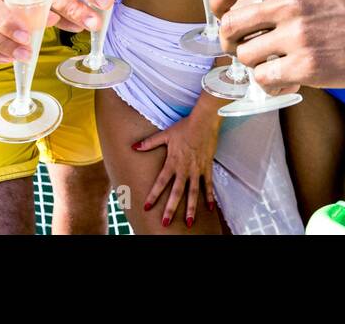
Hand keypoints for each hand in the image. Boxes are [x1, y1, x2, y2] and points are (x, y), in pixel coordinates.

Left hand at [134, 112, 219, 228]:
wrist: (204, 121)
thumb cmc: (184, 126)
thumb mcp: (165, 134)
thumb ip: (149, 142)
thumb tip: (133, 147)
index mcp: (173, 162)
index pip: (161, 182)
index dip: (153, 195)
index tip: (146, 207)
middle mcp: (185, 169)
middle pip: (177, 192)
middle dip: (170, 209)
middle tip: (165, 223)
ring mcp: (197, 169)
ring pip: (193, 193)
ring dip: (190, 208)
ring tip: (188, 223)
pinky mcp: (208, 167)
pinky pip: (209, 185)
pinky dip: (210, 196)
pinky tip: (210, 208)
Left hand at [211, 0, 344, 92]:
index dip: (217, 0)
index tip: (219, 13)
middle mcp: (290, 2)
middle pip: (231, 24)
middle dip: (230, 40)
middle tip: (241, 47)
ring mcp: (298, 36)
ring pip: (246, 55)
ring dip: (254, 63)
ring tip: (273, 63)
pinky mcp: (308, 67)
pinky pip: (265, 79)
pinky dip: (270, 83)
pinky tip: (286, 79)